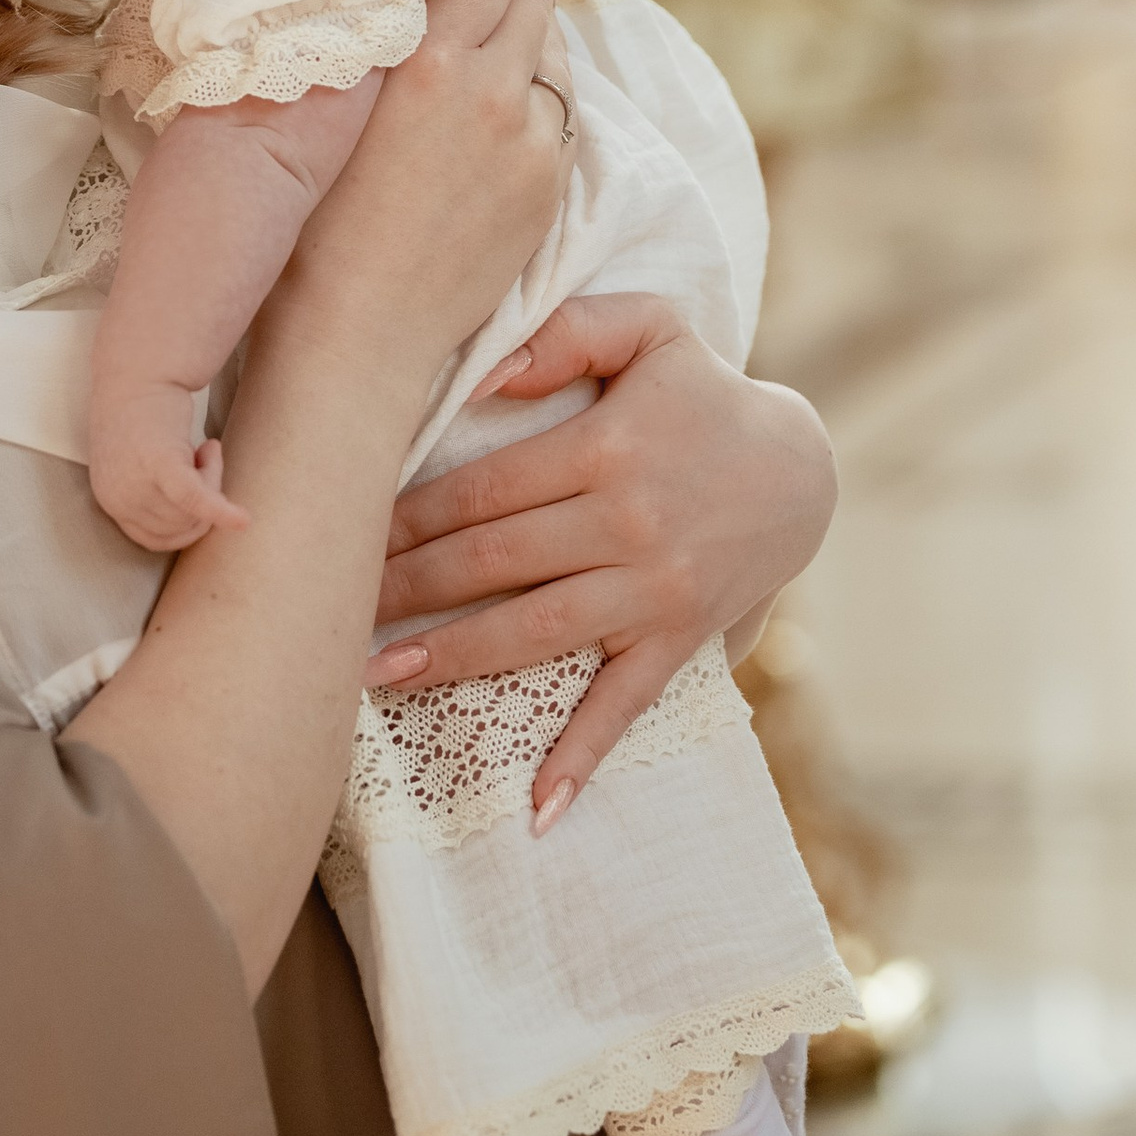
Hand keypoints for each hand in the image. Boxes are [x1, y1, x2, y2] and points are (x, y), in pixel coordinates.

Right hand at [267, 0, 565, 412]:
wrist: (359, 335)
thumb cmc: (311, 226)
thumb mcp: (331, 110)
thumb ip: (376, 37)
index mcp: (430, 63)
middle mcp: (495, 92)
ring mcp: (533, 143)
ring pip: (552, 51)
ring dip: (528, 27)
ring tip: (495, 20)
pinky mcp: (550, 186)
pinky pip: (560, 111)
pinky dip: (538, 88)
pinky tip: (505, 94)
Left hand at [366, 294, 836, 822]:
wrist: (803, 470)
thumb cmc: (703, 392)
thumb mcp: (649, 329)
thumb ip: (565, 334)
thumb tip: (480, 372)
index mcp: (604, 448)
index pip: (482, 490)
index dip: (408, 516)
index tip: (345, 530)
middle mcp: (627, 523)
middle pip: (493, 562)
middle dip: (406, 588)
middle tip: (331, 611)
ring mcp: (655, 589)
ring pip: (536, 632)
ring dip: (455, 658)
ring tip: (380, 677)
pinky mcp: (680, 638)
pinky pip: (625, 703)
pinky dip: (583, 756)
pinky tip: (536, 807)